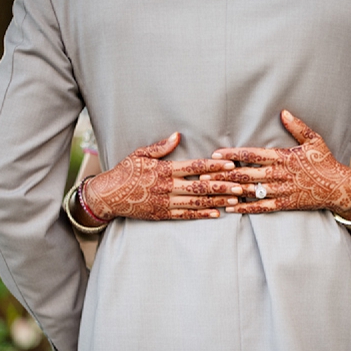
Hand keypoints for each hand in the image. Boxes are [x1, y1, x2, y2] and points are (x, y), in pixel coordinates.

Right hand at [84, 133, 241, 220]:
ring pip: (197, 202)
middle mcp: (168, 187)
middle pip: (201, 187)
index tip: (230, 165)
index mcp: (165, 170)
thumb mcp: (140, 154)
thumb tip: (177, 135)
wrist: (108, 196)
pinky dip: (202, 215)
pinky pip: (186, 215)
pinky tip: (216, 214)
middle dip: (222, 186)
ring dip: (217, 201)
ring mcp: (166, 202)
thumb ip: (160, 147)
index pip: (195, 167)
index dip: (214, 166)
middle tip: (241, 185)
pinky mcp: (163, 214)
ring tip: (234, 200)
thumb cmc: (125, 172)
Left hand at [202, 110, 350, 219]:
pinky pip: (262, 207)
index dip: (233, 154)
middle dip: (223, 174)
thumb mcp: (314, 140)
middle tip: (203, 174)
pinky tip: (232, 208)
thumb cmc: (325, 161)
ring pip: (251, 191)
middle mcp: (279, 174)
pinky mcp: (285, 204)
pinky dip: (246, 208)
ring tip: (212, 191)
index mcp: (283, 157)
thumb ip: (297, 127)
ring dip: (230, 191)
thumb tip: (283, 112)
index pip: (252, 155)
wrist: (338, 187)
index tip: (216, 154)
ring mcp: (281, 190)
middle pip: (246, 174)